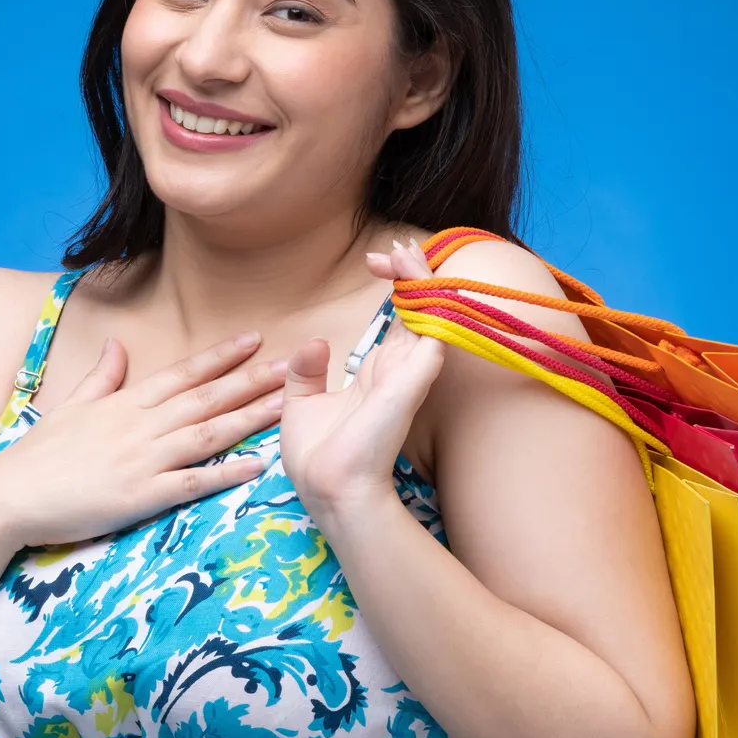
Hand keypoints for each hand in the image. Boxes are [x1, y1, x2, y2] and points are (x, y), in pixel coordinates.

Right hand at [0, 330, 288, 547]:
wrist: (7, 496)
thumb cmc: (37, 455)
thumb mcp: (70, 407)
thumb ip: (101, 376)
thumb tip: (118, 344)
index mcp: (124, 403)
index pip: (182, 374)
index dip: (220, 357)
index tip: (254, 340)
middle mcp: (139, 425)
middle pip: (206, 398)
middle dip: (251, 380)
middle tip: (293, 365)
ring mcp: (142, 460)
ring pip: (207, 434)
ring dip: (250, 418)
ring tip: (287, 405)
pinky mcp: (140, 496)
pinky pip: (192, 483)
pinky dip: (225, 474)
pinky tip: (257, 466)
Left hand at [279, 237, 445, 523]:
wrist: (329, 489)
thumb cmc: (320, 457)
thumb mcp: (301, 405)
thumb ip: (307, 372)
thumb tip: (314, 342)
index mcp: (378, 373)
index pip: (399, 317)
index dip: (394, 284)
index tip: (375, 261)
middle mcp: (400, 368)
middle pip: (420, 307)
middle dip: (411, 273)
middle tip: (394, 248)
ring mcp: (410, 372)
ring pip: (431, 311)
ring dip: (422, 277)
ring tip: (406, 250)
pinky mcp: (413, 378)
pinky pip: (435, 329)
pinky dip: (430, 298)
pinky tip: (415, 272)